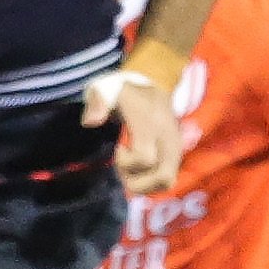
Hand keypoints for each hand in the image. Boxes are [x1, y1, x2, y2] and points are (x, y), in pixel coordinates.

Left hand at [84, 68, 185, 196]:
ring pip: (167, 182)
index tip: (118, 147)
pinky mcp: (178, 155)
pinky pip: (169, 180)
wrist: (155, 84)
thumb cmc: (124, 90)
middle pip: (163, 178)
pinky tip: (139, 170)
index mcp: (150, 123)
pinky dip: (151, 183)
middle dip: (138, 181)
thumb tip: (90, 123)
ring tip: (131, 169)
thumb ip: (97, 102)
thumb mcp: (104, 88)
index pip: (145, 158)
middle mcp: (168, 139)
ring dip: (144, 184)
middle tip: (124, 166)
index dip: (126, 162)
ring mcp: (176, 148)